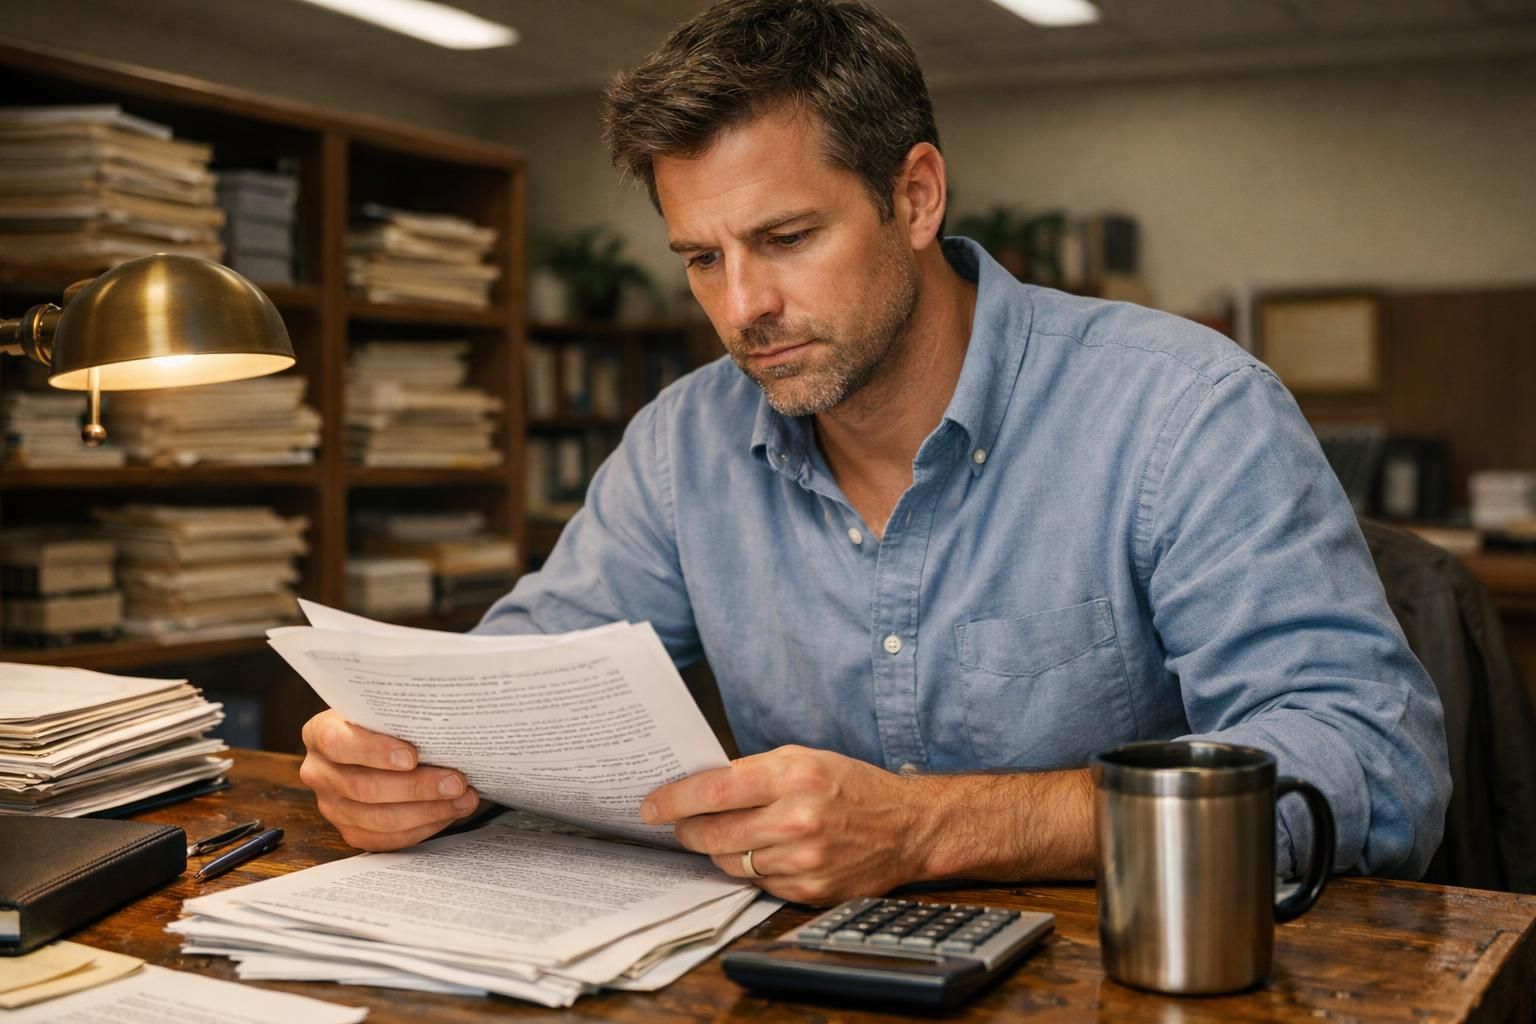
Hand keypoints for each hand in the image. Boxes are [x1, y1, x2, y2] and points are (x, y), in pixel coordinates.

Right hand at [299, 709, 481, 850]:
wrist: (373, 742)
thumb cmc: (384, 722)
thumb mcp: (384, 710)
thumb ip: (401, 717)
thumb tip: (447, 731)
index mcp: (319, 733)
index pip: (339, 743)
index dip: (375, 751)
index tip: (412, 756)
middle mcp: (319, 772)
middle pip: (364, 787)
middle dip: (417, 787)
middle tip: (456, 782)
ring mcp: (331, 806)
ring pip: (378, 819)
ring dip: (428, 811)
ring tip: (463, 799)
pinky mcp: (350, 830)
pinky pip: (386, 839)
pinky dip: (423, 827)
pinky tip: (449, 813)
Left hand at [639, 745, 937, 905]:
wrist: (906, 827)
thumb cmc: (851, 786)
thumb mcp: (804, 759)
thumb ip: (752, 772)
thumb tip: (698, 787)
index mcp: (793, 776)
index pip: (714, 791)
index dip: (674, 800)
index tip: (650, 805)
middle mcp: (796, 820)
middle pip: (714, 834)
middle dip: (688, 830)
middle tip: (680, 824)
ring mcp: (803, 861)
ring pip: (730, 862)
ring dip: (720, 850)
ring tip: (728, 835)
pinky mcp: (808, 891)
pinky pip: (757, 883)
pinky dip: (752, 868)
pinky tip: (765, 852)